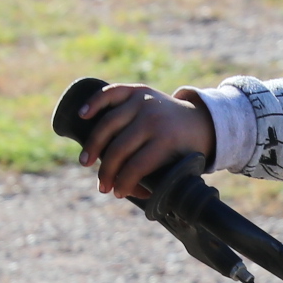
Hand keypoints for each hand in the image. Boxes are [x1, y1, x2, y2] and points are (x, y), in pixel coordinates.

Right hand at [77, 82, 215, 198]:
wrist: (200, 121)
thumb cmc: (185, 152)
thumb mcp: (180, 168)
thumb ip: (157, 183)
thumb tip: (127, 193)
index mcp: (167, 140)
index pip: (137, 166)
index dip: (124, 182)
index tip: (117, 193)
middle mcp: (153, 118)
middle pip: (120, 148)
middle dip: (107, 171)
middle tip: (102, 185)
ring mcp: (144, 101)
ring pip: (109, 123)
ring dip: (93, 145)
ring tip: (85, 162)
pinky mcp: (137, 90)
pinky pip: (110, 93)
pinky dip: (94, 103)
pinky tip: (82, 116)